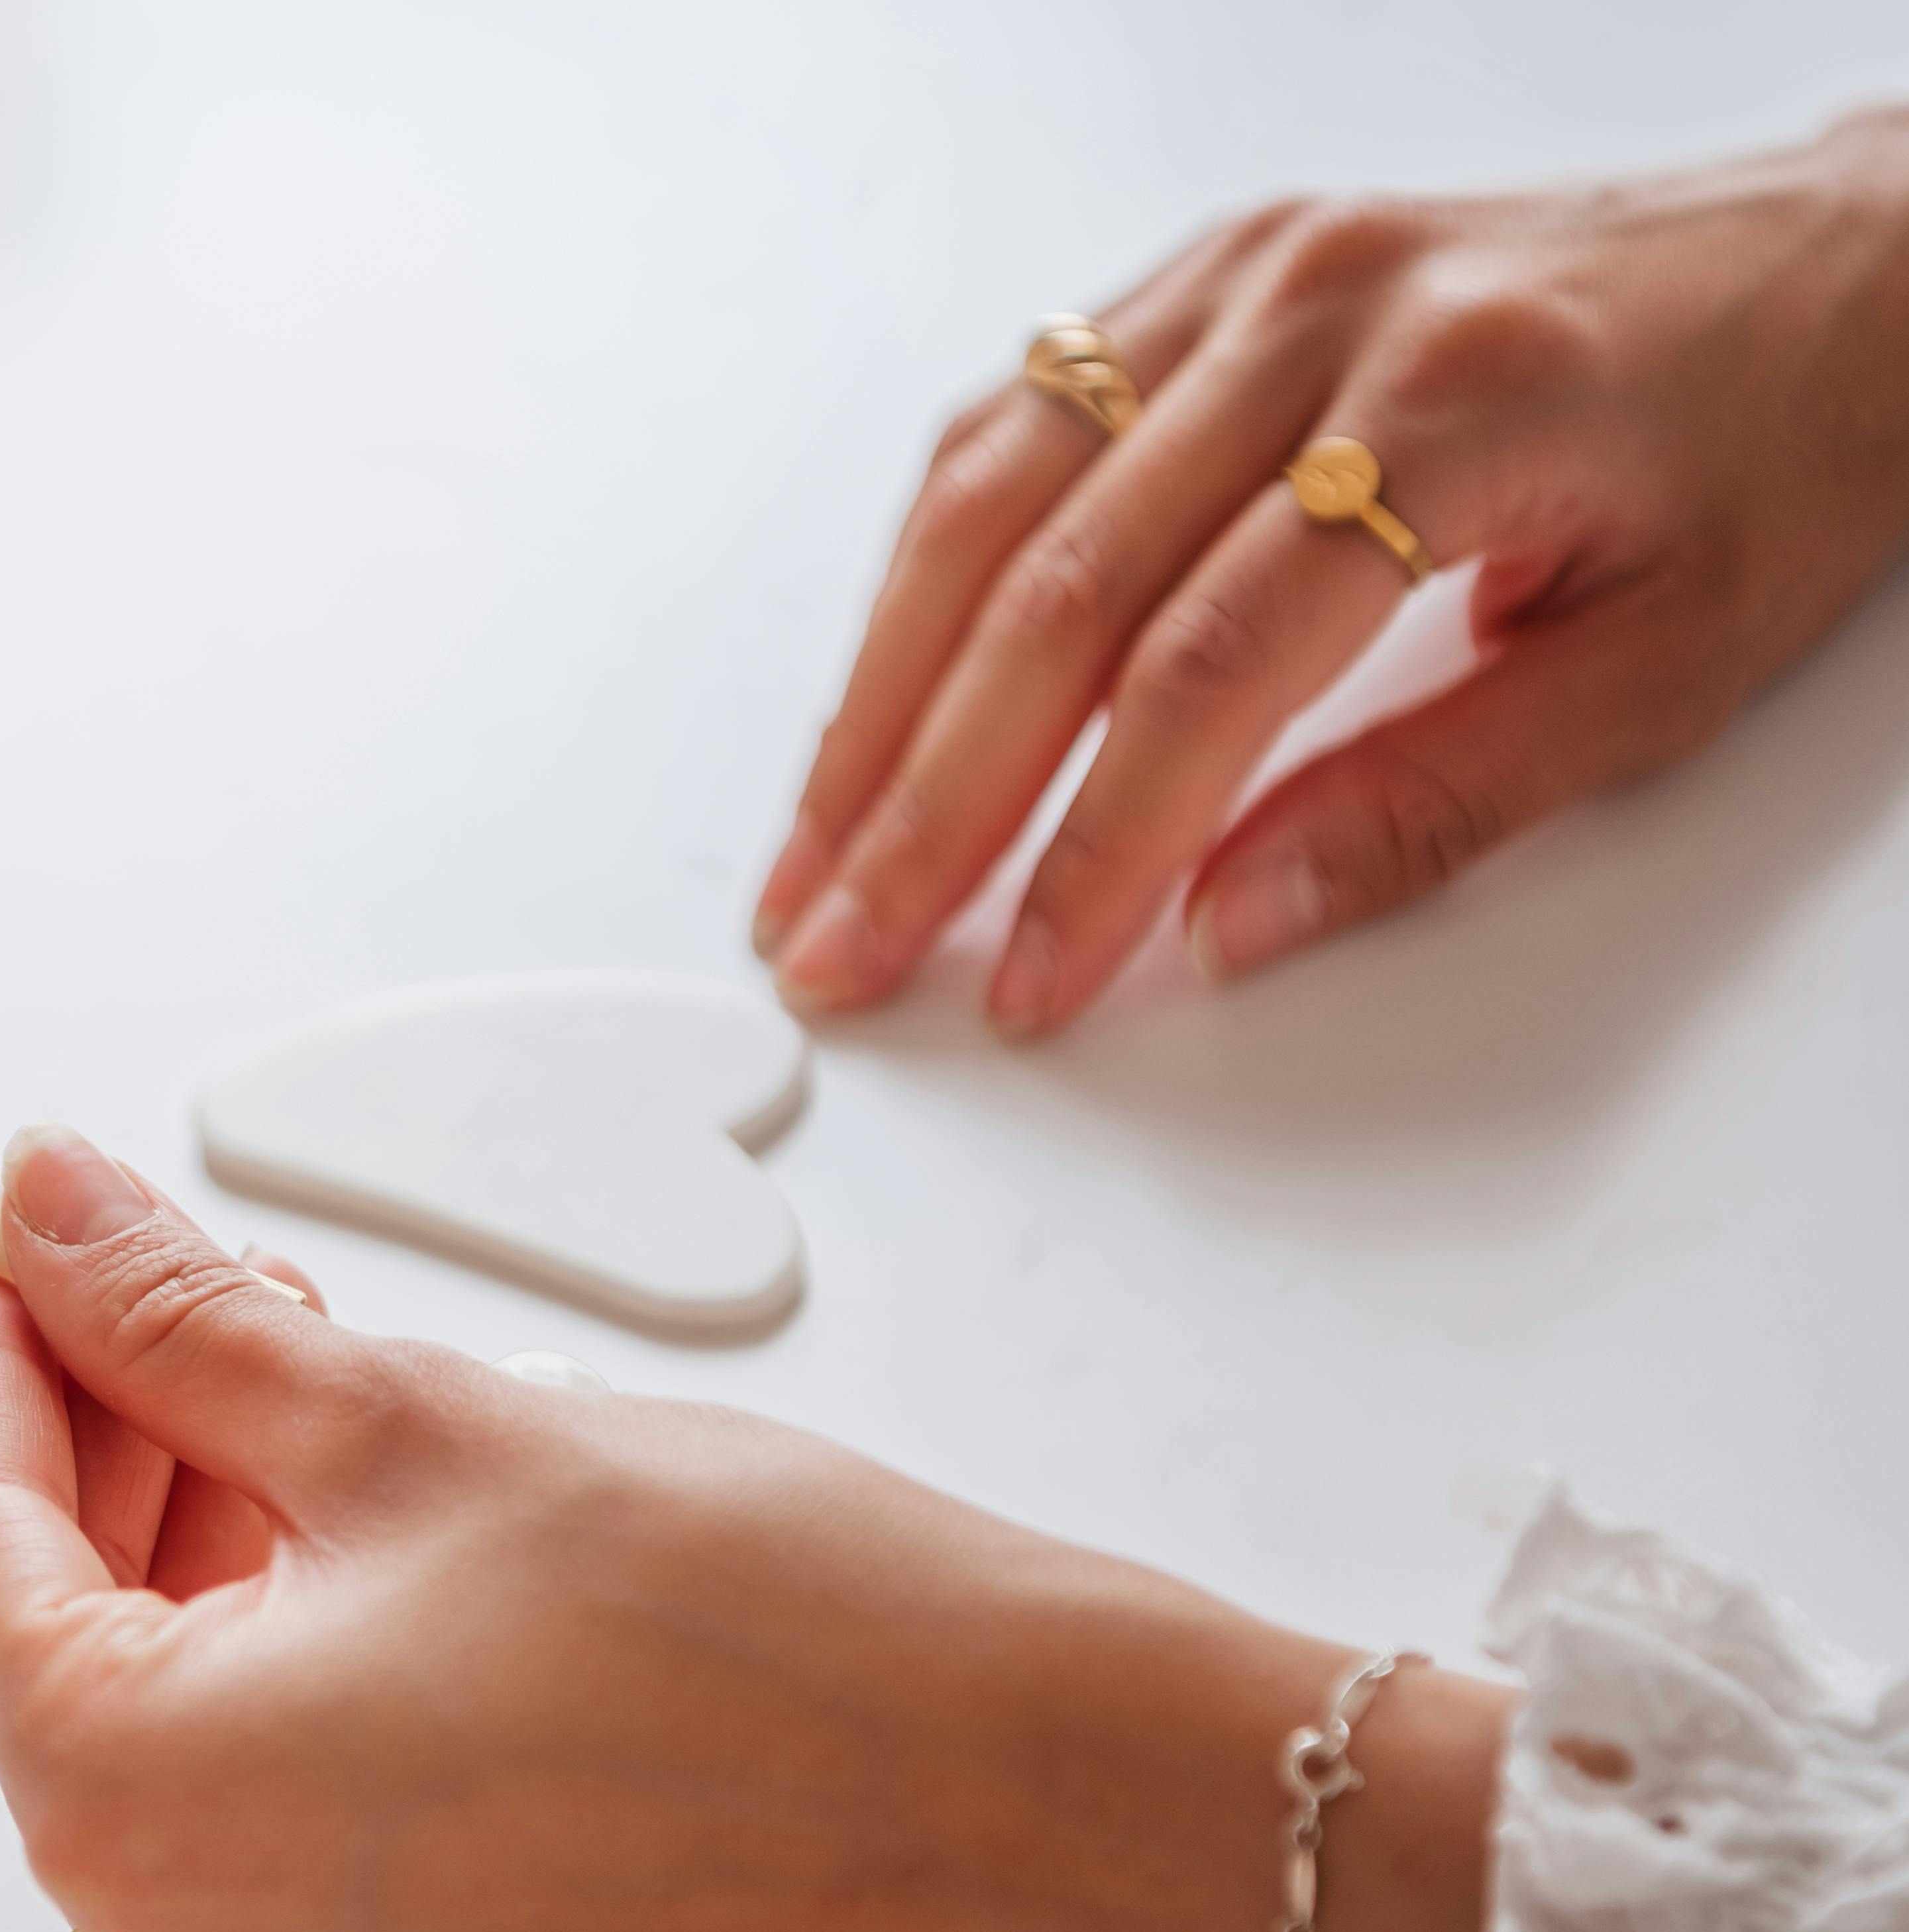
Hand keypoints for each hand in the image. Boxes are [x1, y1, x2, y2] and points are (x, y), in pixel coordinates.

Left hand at [0, 1128, 1526, 1931]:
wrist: (1011, 1790)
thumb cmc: (758, 1638)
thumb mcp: (407, 1417)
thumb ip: (176, 1319)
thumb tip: (52, 1219)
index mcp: (133, 1812)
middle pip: (57, 1633)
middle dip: (110, 1435)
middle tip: (165, 1276)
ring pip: (164, 1712)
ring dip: (201, 1532)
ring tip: (293, 1372)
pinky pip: (262, 1802)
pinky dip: (279, 1651)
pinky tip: (353, 1519)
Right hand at [754, 106, 1908, 1035]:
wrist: (1855, 268)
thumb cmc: (1781, 451)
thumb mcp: (1659, 673)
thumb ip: (1431, 806)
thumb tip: (1220, 926)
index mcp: (1459, 403)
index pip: (1205, 667)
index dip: (1090, 844)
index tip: (1028, 978)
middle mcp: (1324, 311)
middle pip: (1055, 589)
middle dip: (923, 799)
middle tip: (841, 942)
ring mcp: (1247, 275)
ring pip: (991, 500)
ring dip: (877, 698)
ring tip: (813, 850)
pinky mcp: (1204, 274)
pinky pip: (1012, 423)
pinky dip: (922, 573)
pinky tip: (875, 695)